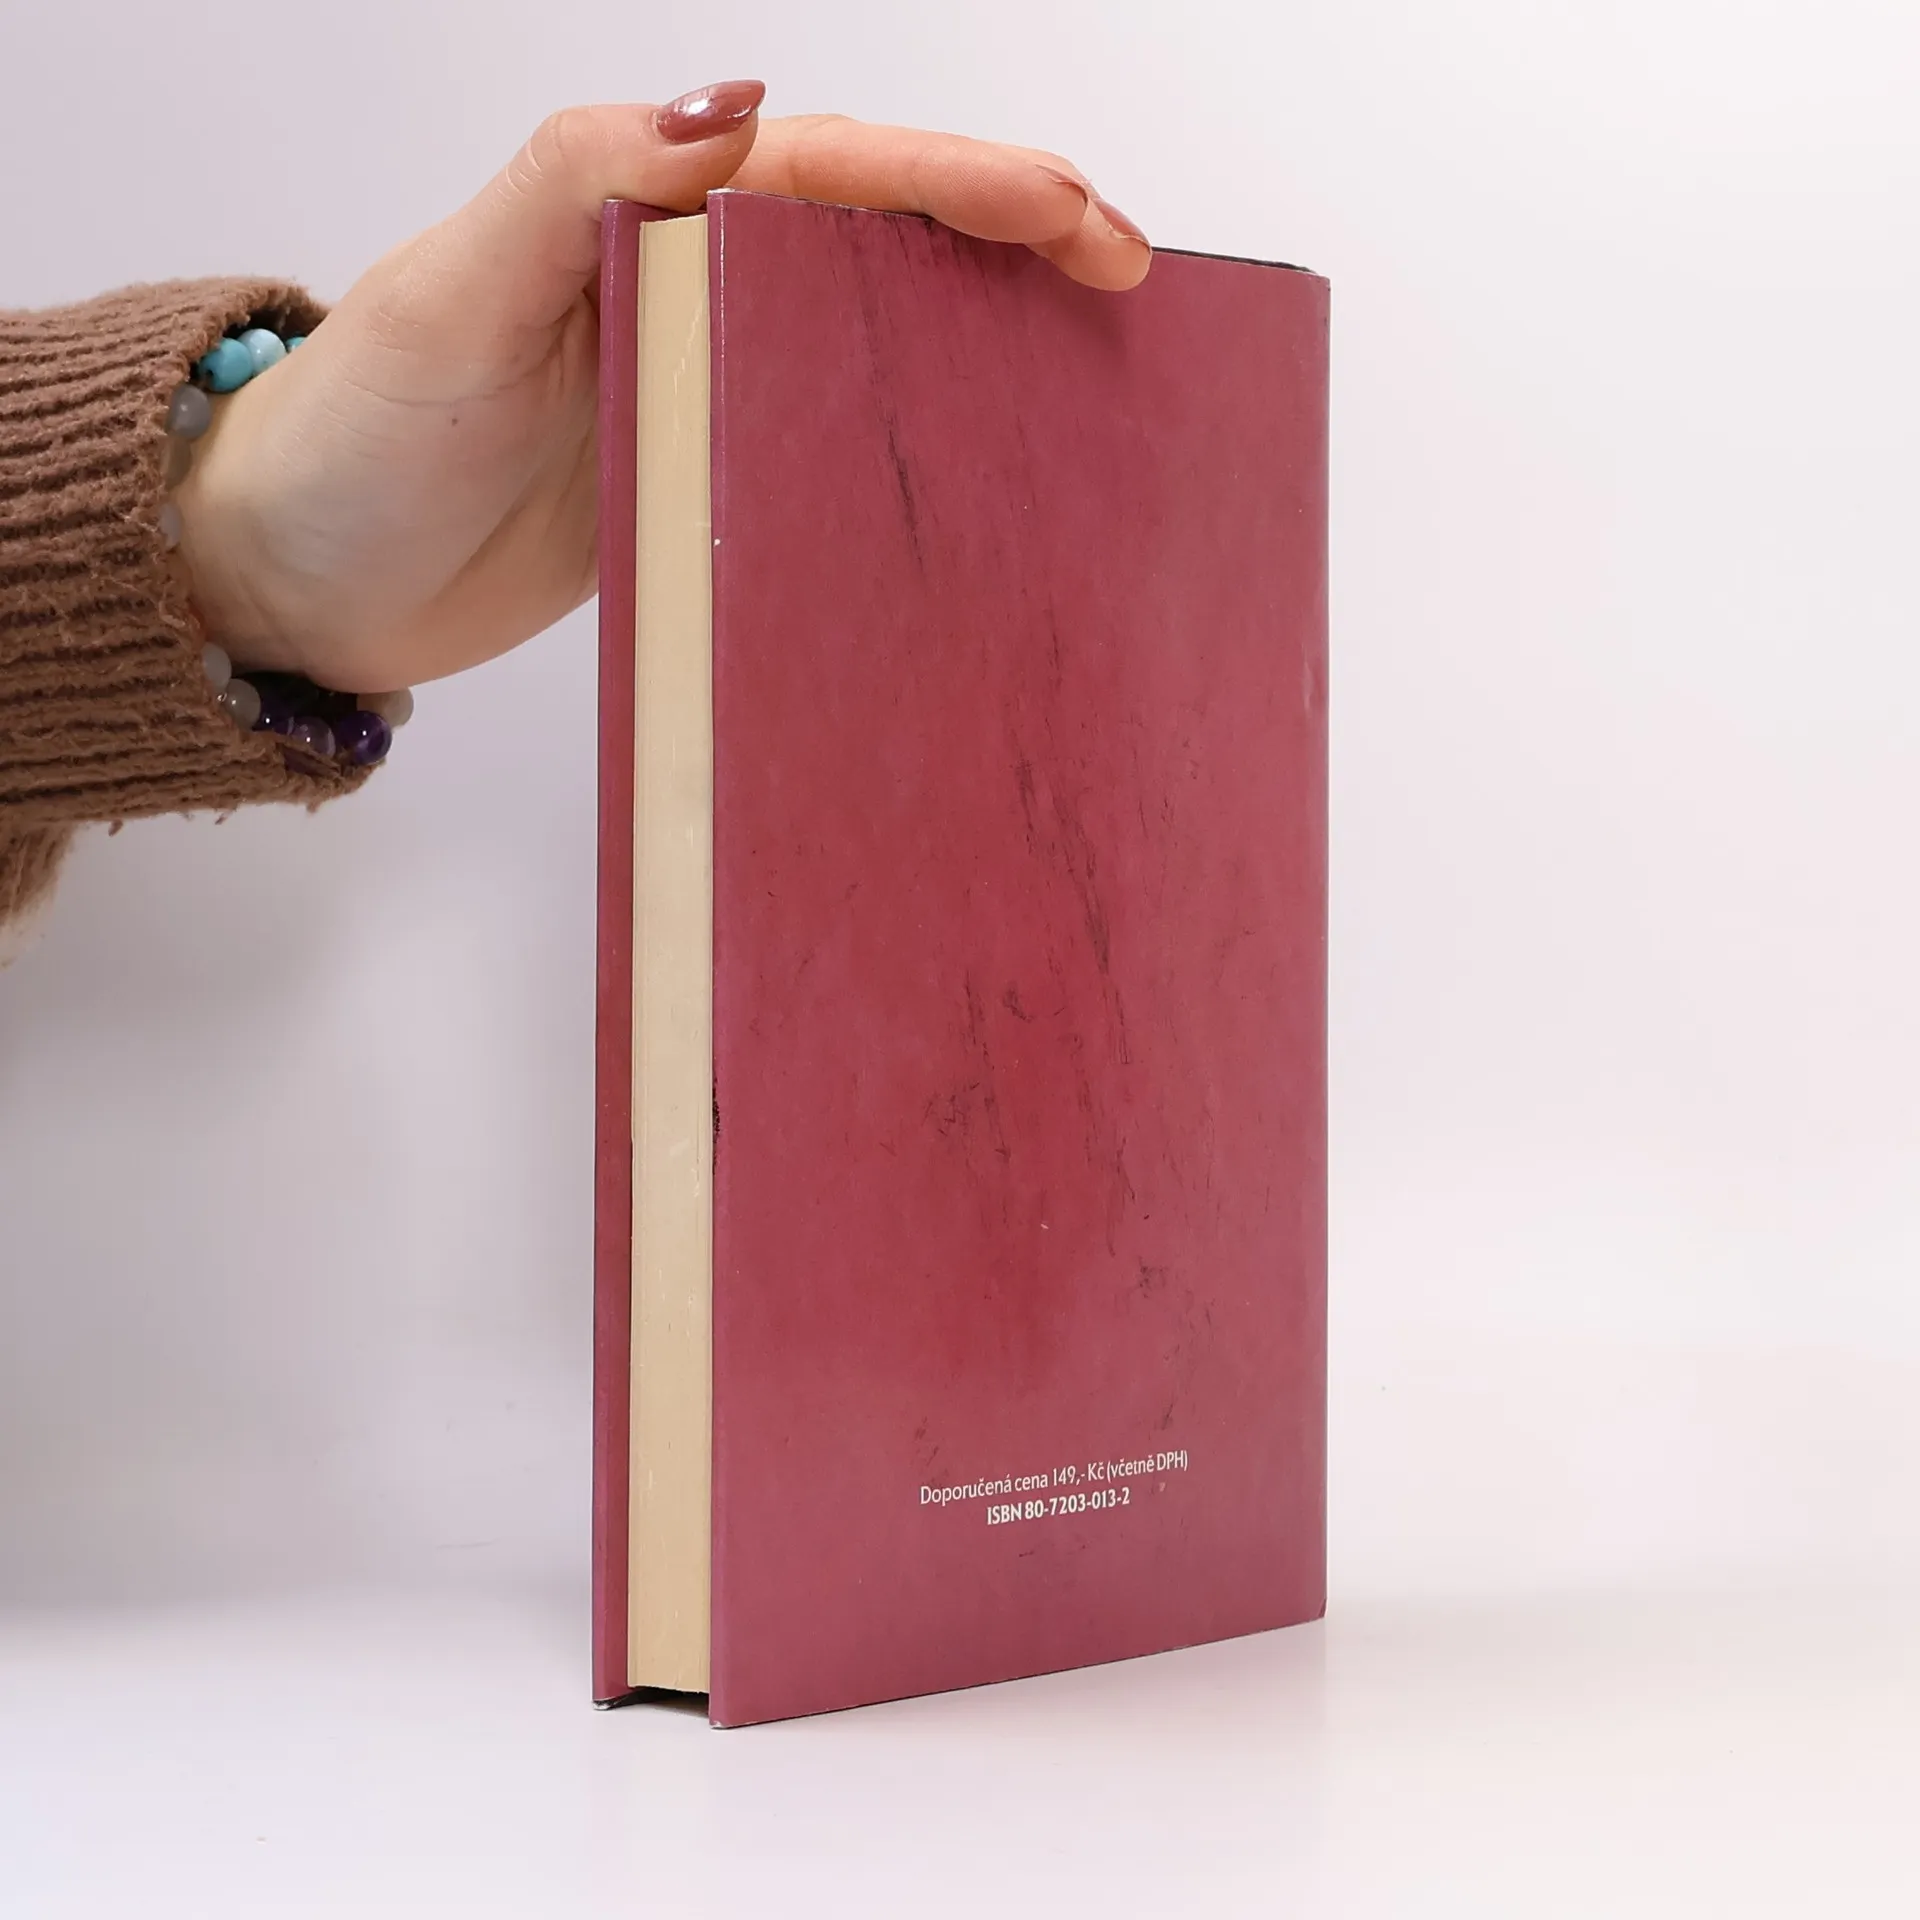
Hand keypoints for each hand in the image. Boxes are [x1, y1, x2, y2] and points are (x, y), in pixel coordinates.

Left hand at [173, 86, 1151, 694]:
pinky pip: (826, 443)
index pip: (840, 174)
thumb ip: (585, 184)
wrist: (305, 577)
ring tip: (1090, 364)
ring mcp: (703, 386)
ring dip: (980, 336)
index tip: (1085, 222)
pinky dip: (909, 445)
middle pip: (883, 241)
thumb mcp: (457, 289)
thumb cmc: (359, 437)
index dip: (971, 185)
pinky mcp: (699, 476)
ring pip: (872, 337)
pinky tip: (972, 474)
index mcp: (647, 214)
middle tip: (1130, 279)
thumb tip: (741, 110)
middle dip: (1013, 239)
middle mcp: (689, 288)